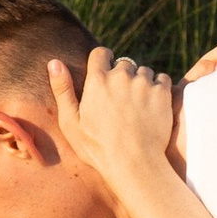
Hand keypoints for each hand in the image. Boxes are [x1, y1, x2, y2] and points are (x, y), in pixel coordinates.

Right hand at [46, 47, 176, 204]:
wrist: (133, 164)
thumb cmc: (98, 148)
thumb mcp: (71, 123)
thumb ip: (62, 90)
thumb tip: (54, 62)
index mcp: (97, 81)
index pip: (101, 53)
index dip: (103, 60)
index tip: (107, 70)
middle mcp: (121, 77)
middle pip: (124, 63)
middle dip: (123, 76)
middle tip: (123, 98)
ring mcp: (144, 84)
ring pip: (144, 72)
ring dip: (142, 82)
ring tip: (138, 105)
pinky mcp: (162, 93)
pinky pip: (162, 80)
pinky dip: (159, 89)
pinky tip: (153, 106)